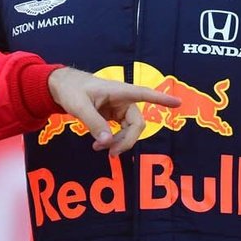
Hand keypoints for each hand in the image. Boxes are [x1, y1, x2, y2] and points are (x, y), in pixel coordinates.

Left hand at [47, 67, 181, 155]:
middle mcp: (123, 100)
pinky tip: (100, 145)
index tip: (178, 103)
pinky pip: (121, 131)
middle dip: (126, 140)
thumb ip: (94, 123)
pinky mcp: (113, 115)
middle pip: (137, 124)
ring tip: (99, 148)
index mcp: (119, 91)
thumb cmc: (71, 89)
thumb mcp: (79, 106)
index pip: (144, 94)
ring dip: (119, 142)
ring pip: (130, 130)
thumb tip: (108, 143)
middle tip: (111, 153)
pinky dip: (113, 140)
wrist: (61, 87)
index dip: (161, 99)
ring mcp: (119, 108)